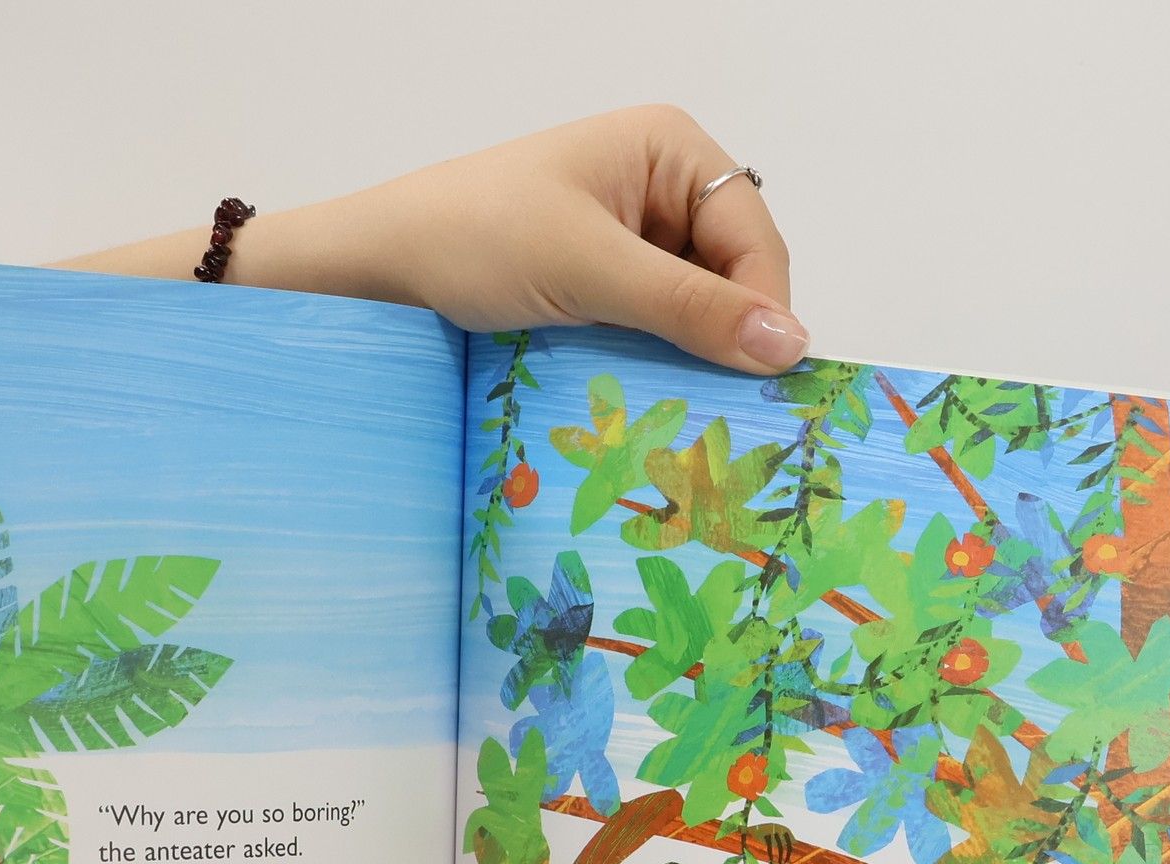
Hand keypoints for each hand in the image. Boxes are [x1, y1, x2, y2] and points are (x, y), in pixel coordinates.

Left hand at [350, 108, 807, 371]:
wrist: (380, 269)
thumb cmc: (475, 238)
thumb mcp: (590, 269)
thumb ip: (689, 307)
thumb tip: (789, 344)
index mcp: (670, 149)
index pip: (753, 237)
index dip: (764, 308)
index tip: (764, 380)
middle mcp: (660, 188)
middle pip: (732, 276)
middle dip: (727, 336)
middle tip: (721, 407)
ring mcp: (631, 240)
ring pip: (694, 311)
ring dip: (688, 358)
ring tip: (679, 408)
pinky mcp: (601, 287)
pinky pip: (654, 330)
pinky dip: (654, 364)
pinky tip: (642, 395)